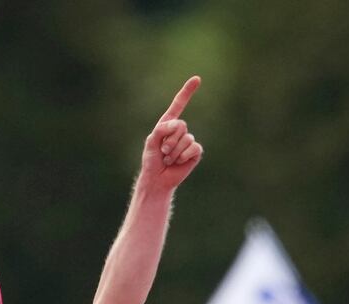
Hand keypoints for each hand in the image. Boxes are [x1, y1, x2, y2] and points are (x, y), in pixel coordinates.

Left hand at [140, 76, 202, 192]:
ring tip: (168, 159)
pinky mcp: (195, 152)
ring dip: (174, 152)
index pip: (178, 105)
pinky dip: (183, 156)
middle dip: (169, 140)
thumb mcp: (151, 142)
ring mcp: (188, 141)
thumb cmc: (151, 160)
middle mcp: (180, 131)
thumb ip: (161, 129)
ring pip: (186, 139)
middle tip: (163, 152)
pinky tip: (178, 162)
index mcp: (168, 125)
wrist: (157, 179)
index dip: (187, 92)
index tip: (197, 79)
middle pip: (181, 126)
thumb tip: (177, 124)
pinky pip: (193, 148)